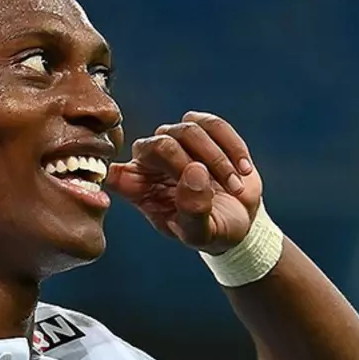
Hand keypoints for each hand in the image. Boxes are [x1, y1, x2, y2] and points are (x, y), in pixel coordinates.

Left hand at [105, 111, 261, 254]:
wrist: (239, 218)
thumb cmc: (211, 229)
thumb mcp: (201, 235)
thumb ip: (193, 211)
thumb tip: (194, 171)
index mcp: (138, 188)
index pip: (115, 174)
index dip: (123, 173)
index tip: (147, 187)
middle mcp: (149, 160)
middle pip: (159, 145)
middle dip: (192, 165)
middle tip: (216, 189)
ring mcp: (175, 140)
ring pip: (188, 130)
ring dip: (218, 159)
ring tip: (235, 187)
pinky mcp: (201, 128)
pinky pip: (212, 124)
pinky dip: (232, 146)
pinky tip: (244, 170)